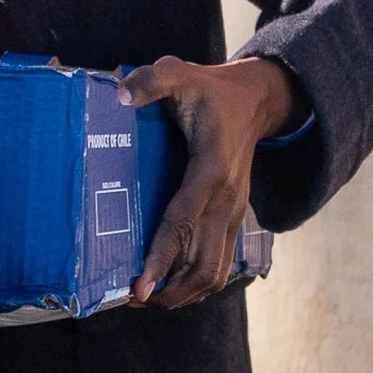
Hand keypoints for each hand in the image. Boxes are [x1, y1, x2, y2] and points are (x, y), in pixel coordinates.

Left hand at [120, 56, 303, 308]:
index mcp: (211, 170)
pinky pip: (218, 262)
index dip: (161, 257)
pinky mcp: (233, 219)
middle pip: (205, 264)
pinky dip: (195, 281)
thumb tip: (118, 95)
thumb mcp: (178, 73)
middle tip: (131, 299)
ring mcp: (234, 214)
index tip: (140, 286)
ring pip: (216, 271)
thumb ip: (149, 81)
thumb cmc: (209, 90)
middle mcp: (227, 200)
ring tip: (145, 298)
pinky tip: (166, 283)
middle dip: (170, 290)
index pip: (183, 223)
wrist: (254, 101)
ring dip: (183, 293)